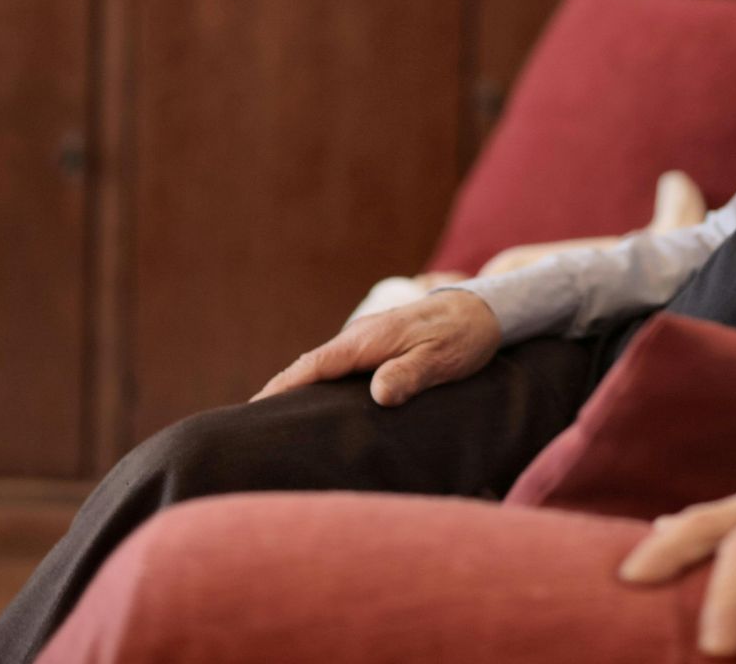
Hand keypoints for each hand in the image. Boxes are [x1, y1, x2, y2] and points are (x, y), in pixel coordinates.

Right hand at [251, 290, 501, 405]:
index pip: (314, 365)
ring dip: (300, 389)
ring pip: (324, 367)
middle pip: (309, 367)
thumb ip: (409, 375)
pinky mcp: (377, 348)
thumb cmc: (463, 335)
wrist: (483, 309)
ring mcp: (367, 341)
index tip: (254, 408)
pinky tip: (319, 405)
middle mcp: (360, 338)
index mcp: (368, 341)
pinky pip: (340, 368)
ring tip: (276, 422)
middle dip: (280, 392)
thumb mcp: (440, 358)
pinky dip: (322, 384)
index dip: (283, 387)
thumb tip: (378, 395)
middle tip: (252, 426)